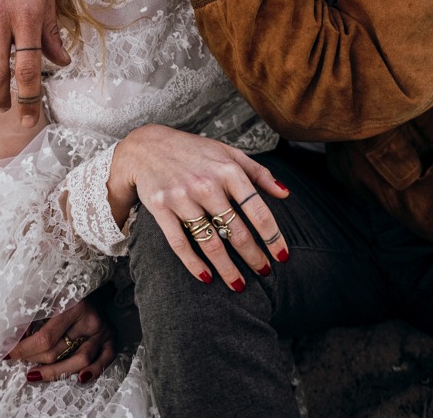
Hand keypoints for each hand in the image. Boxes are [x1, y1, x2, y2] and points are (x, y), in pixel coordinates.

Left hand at [4, 296, 115, 385]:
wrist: (89, 285)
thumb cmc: (61, 292)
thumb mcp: (43, 297)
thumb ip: (27, 317)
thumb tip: (10, 341)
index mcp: (73, 304)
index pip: (45, 338)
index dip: (23, 350)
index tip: (6, 354)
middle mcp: (90, 318)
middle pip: (58, 352)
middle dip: (32, 359)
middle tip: (19, 358)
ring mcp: (102, 329)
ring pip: (80, 360)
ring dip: (53, 372)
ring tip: (34, 374)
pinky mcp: (111, 337)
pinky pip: (106, 358)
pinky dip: (95, 370)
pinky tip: (80, 378)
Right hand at [110, 126, 291, 289]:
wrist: (147, 147)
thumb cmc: (195, 151)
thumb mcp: (230, 153)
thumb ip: (259, 173)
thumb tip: (286, 193)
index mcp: (229, 170)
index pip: (258, 209)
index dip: (273, 236)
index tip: (283, 255)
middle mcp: (207, 185)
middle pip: (236, 230)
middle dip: (253, 256)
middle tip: (265, 273)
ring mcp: (182, 198)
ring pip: (210, 242)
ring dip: (226, 267)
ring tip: (239, 285)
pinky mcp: (161, 209)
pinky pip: (179, 243)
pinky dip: (194, 264)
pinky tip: (207, 277)